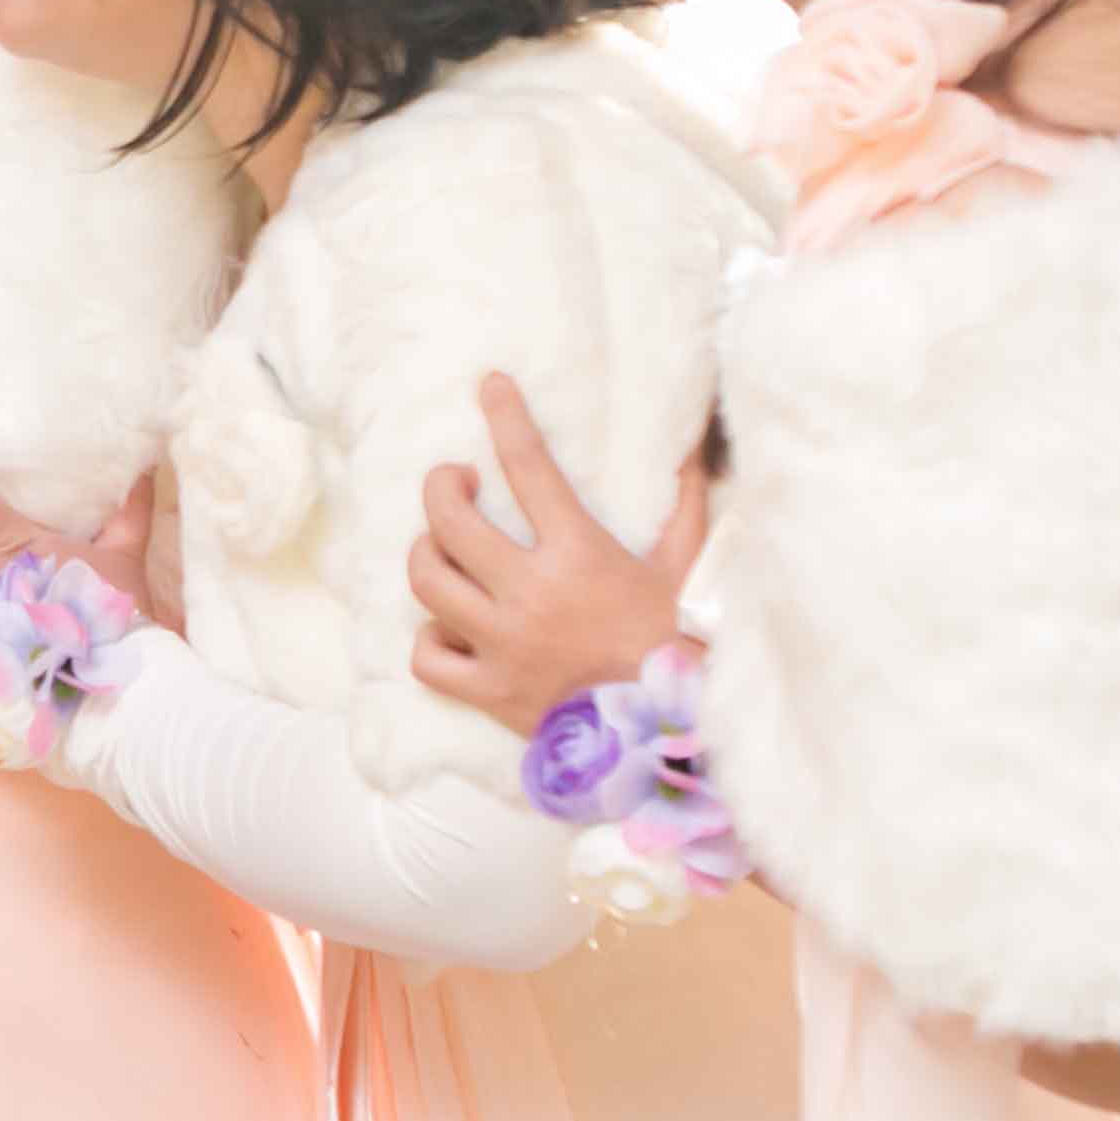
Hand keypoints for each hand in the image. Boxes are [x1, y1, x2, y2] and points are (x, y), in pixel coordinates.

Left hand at [406, 370, 710, 732]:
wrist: (663, 734)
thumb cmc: (671, 643)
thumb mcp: (684, 568)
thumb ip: (684, 506)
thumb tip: (693, 448)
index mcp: (579, 554)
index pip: (529, 466)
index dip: (506, 416)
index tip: (491, 386)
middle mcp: (531, 593)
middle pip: (449, 520)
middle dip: (442, 487)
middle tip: (456, 481)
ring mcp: (503, 643)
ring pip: (427, 580)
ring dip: (427, 553)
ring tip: (442, 546)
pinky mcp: (487, 690)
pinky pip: (427, 656)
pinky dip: (430, 637)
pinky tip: (447, 625)